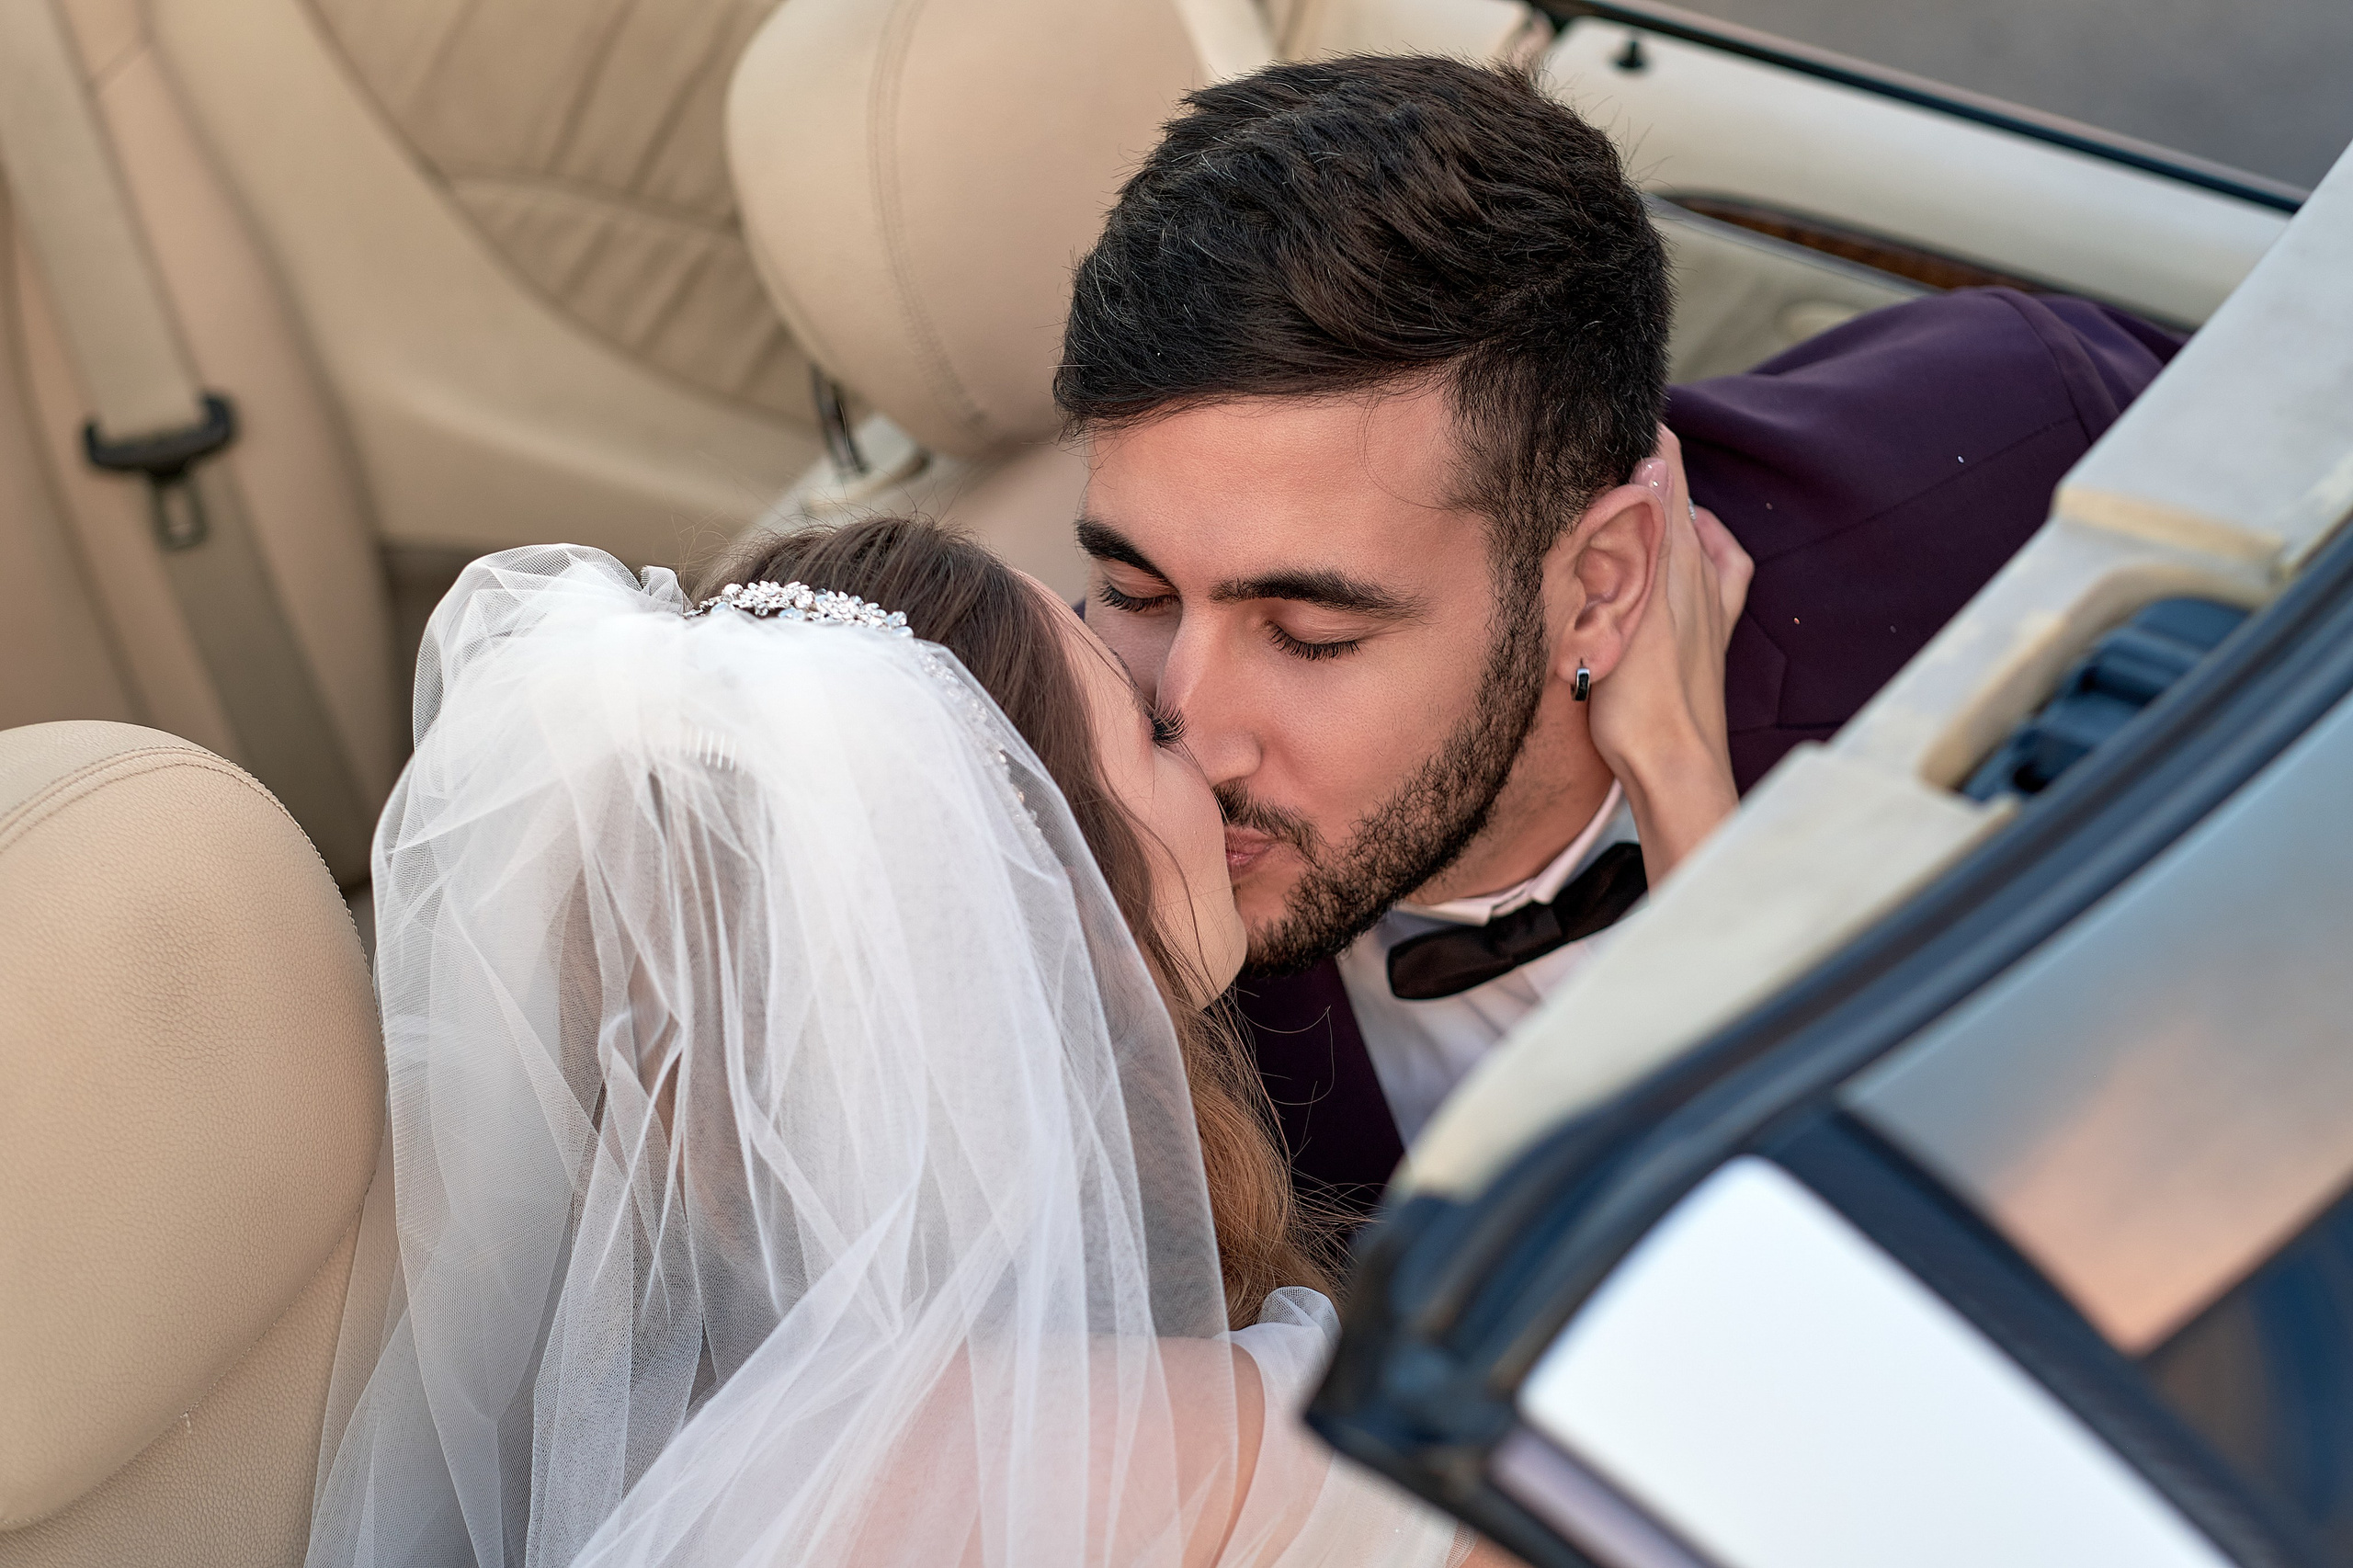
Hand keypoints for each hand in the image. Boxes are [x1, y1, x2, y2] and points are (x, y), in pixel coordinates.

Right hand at [1586, 426, 1751, 884]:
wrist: (1672, 765)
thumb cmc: (1644, 698)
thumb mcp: (1635, 603)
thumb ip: (1644, 530)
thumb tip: (1653, 459)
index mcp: (1682, 557)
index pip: (1668, 469)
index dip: (1646, 434)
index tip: (1617, 404)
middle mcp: (1701, 573)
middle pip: (1676, 496)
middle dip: (1646, 466)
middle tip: (1606, 445)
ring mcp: (1707, 603)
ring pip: (1685, 533)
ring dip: (1660, 508)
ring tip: (1629, 496)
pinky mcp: (1705, 635)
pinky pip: (1705, 575)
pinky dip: (1690, 552)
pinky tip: (1676, 556)